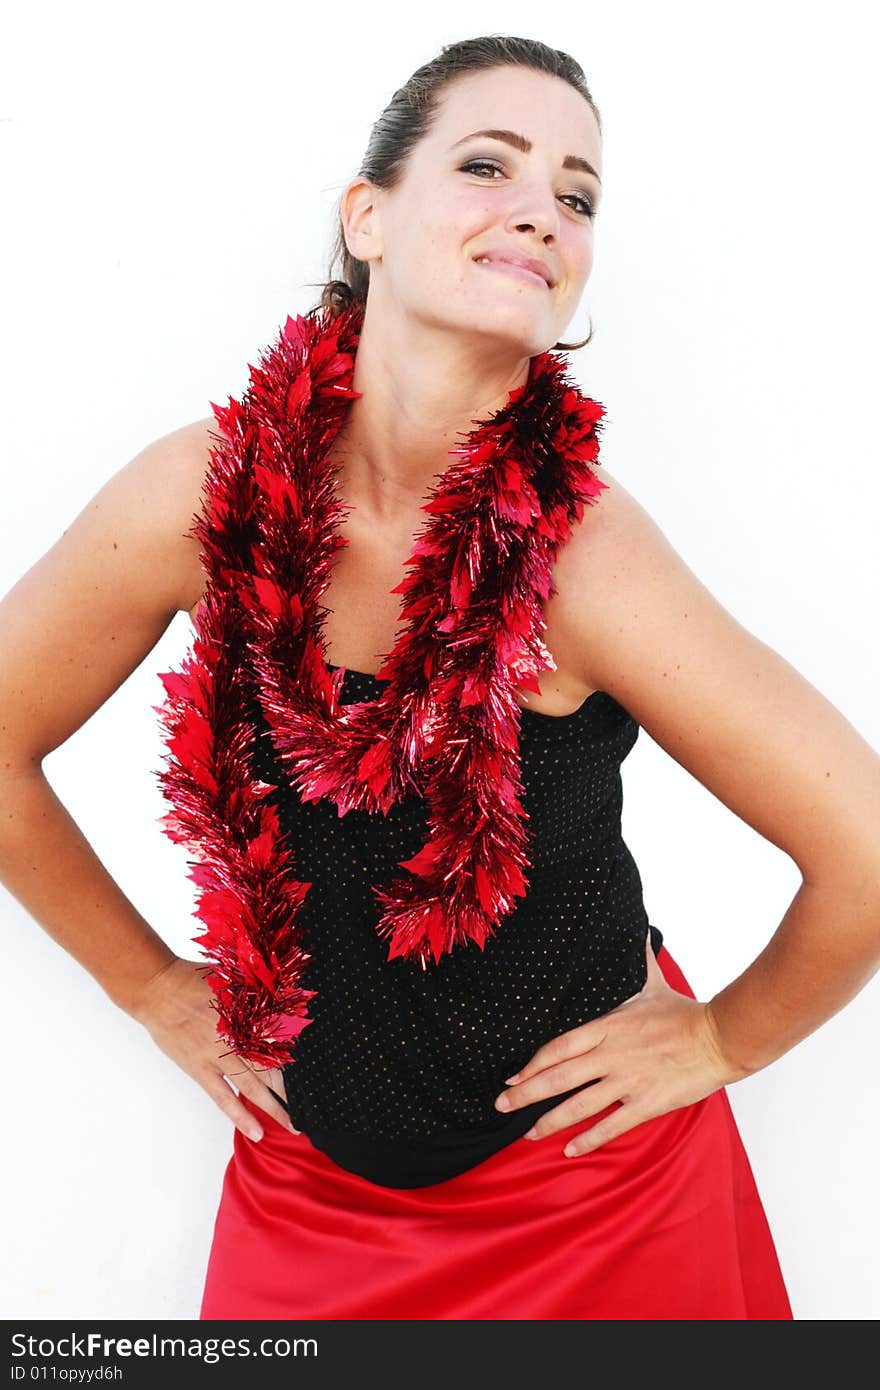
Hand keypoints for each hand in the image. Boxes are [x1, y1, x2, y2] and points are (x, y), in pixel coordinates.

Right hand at [131, 956, 299, 1141]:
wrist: (159, 990)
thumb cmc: (194, 978)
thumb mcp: (233, 977)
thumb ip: (258, 990)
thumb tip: (287, 991)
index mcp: (248, 1015)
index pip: (285, 1040)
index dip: (301, 1056)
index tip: (318, 1071)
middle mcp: (237, 1039)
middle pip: (273, 1068)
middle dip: (294, 1089)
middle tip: (313, 1107)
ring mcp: (217, 1057)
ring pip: (253, 1087)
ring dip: (275, 1107)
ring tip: (294, 1125)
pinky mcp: (200, 1070)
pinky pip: (224, 1099)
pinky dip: (241, 1116)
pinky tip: (257, 1132)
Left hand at [494, 932, 744, 1157]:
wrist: (720, 1038)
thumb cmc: (684, 1012)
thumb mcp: (651, 983)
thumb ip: (636, 961)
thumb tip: (636, 926)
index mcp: (607, 1027)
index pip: (558, 1047)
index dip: (532, 1064)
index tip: (512, 1076)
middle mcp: (611, 1055)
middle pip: (558, 1077)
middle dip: (526, 1094)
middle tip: (501, 1106)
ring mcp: (627, 1081)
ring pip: (579, 1105)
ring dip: (549, 1121)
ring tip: (527, 1133)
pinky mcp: (646, 1103)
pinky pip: (611, 1125)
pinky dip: (588, 1139)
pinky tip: (570, 1150)